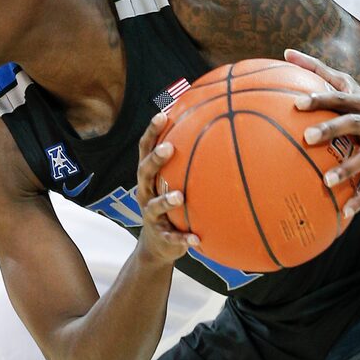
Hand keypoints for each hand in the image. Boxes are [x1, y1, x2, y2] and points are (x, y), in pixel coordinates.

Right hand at [134, 112, 200, 267]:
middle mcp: (145, 192)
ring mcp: (151, 215)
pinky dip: (183, 239)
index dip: (151, 132)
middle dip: (155, 160)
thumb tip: (215, 128)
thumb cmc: (171, 204)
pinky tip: (197, 240)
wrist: (158, 245)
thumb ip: (186, 162)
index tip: (162, 114)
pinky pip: (171, 237)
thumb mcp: (173, 182)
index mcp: (149, 177)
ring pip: (154, 206)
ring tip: (179, 196)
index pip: (145, 149)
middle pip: (144, 172)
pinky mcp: (161, 236)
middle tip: (169, 148)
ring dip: (166, 201)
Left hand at [285, 47, 359, 218]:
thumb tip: (286, 52)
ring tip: (327, 181)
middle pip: (352, 124)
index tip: (297, 103)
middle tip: (308, 136)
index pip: (339, 97)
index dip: (320, 98)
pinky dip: (359, 201)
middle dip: (332, 129)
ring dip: (347, 170)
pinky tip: (343, 215)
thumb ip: (317, 69)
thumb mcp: (348, 84)